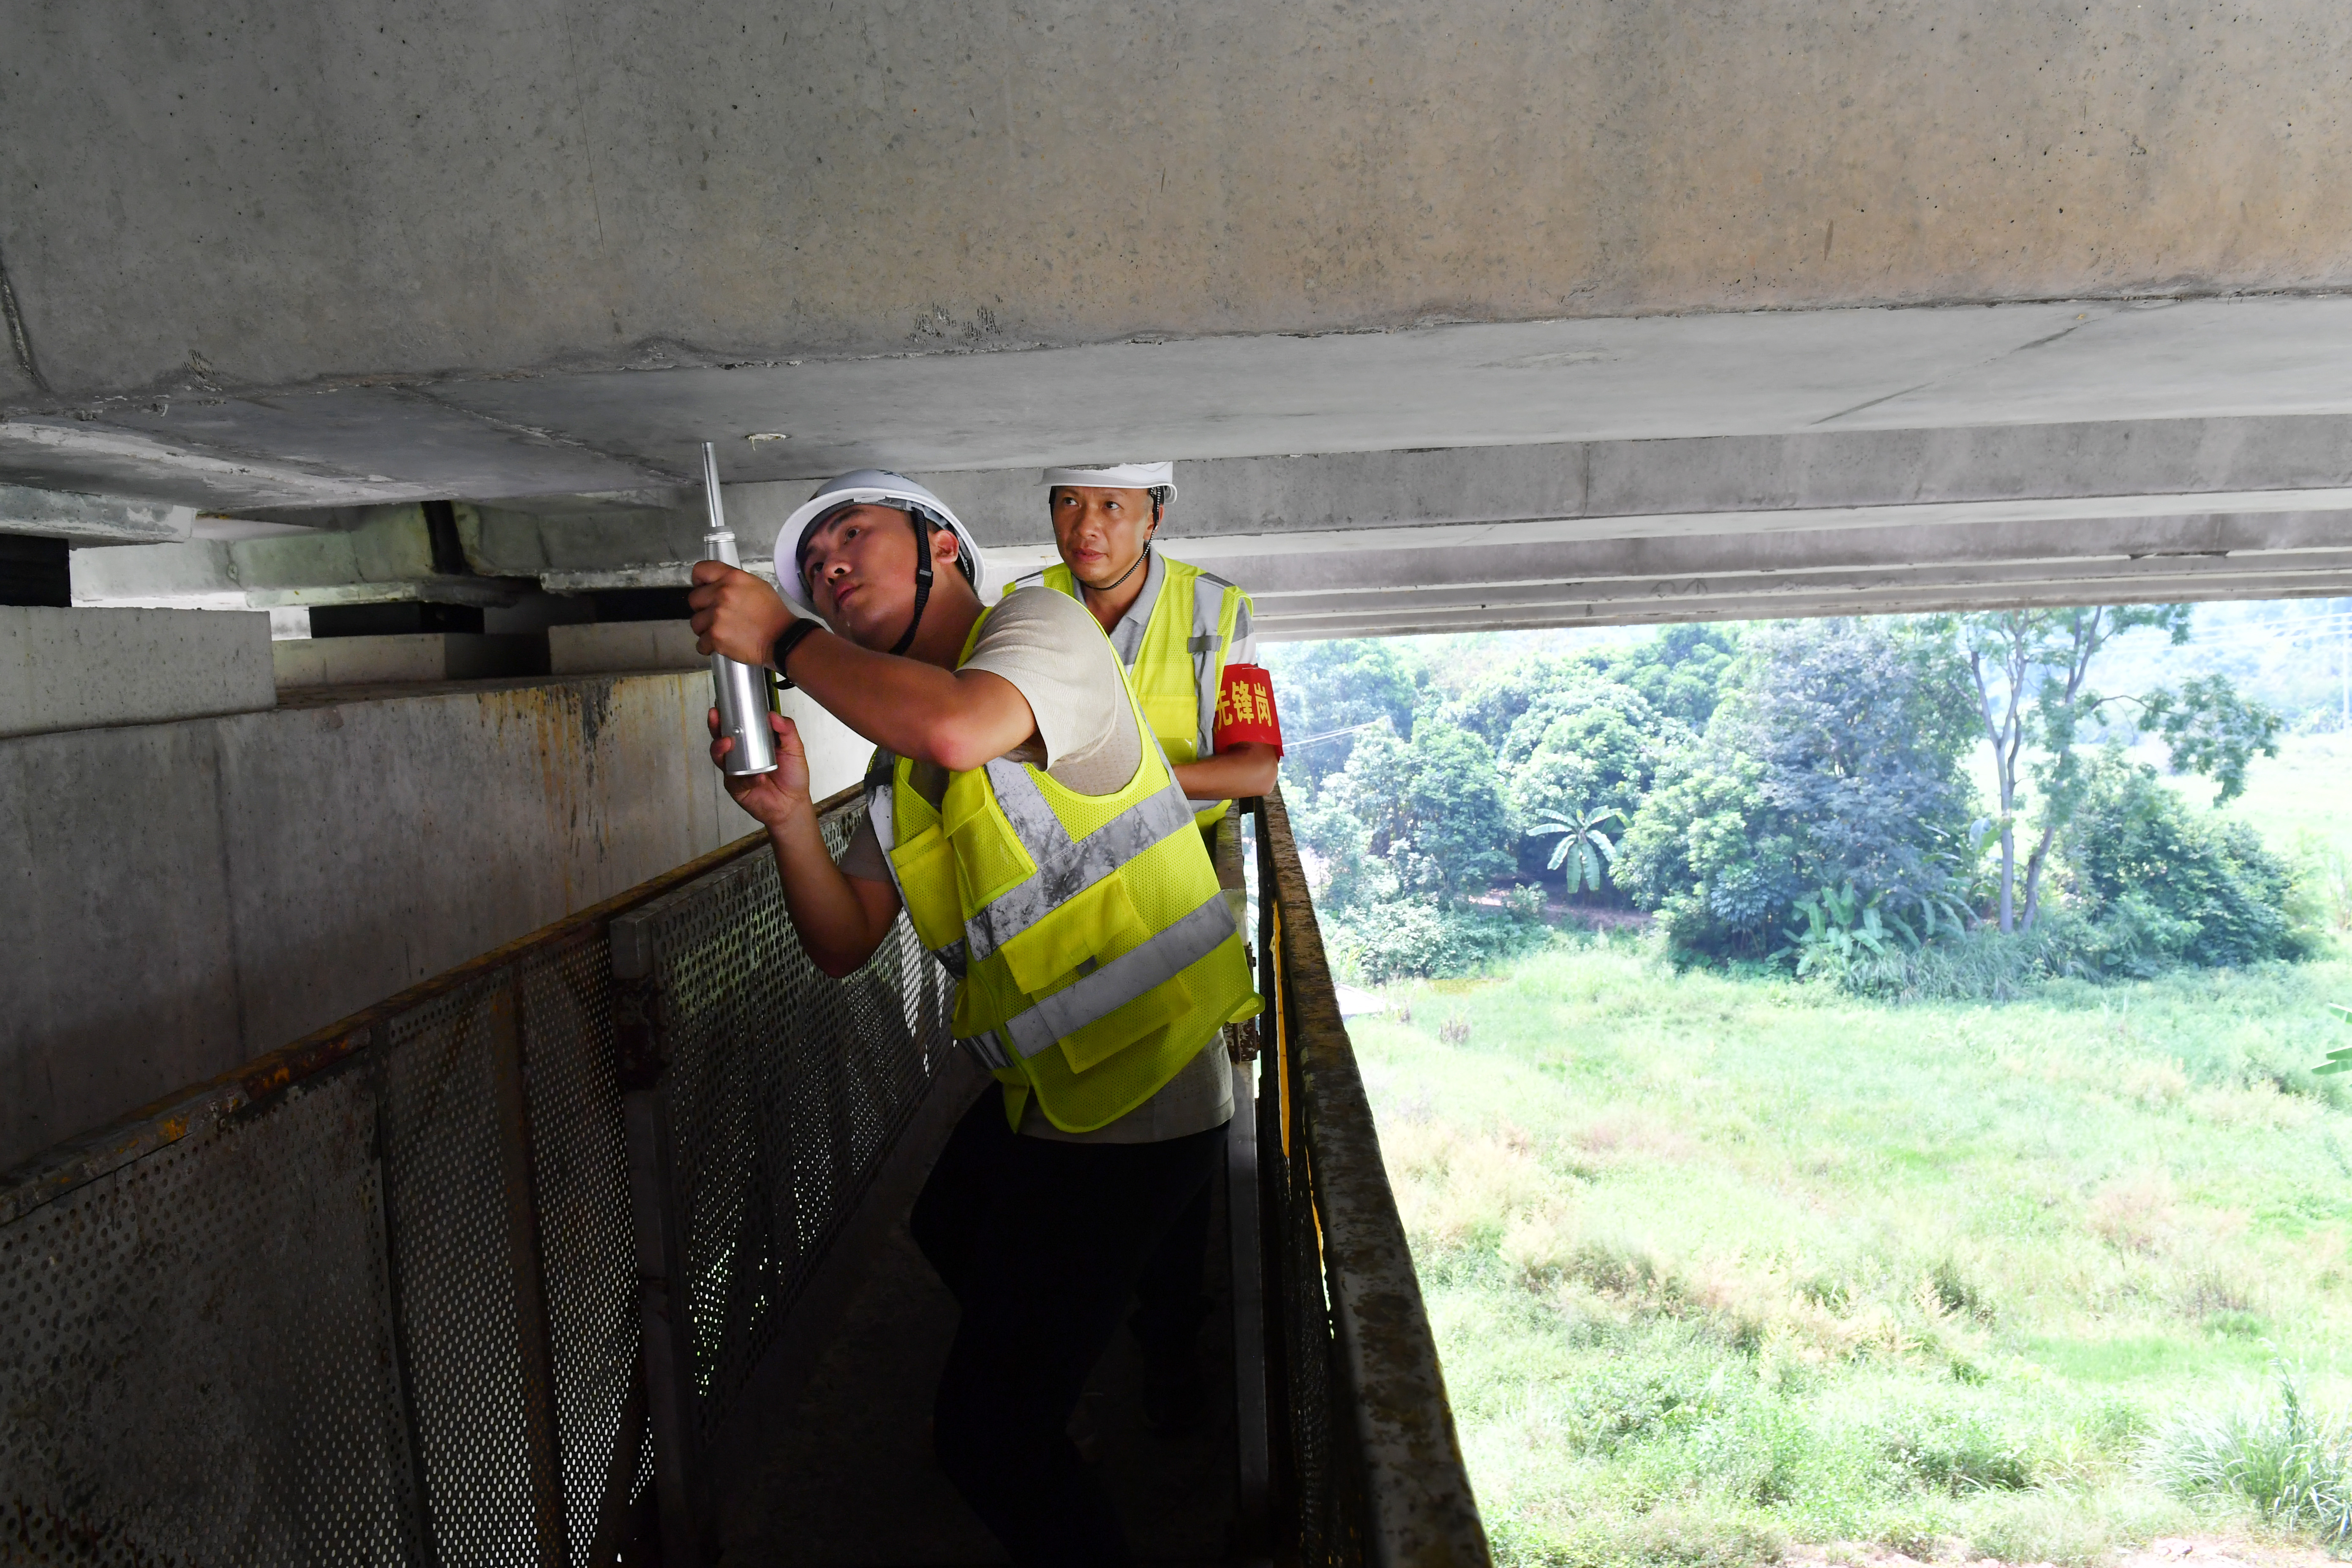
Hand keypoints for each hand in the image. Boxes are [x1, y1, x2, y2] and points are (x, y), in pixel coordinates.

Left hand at [688, 561, 793, 666]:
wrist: (782, 639)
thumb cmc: (773, 615)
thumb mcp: (757, 586)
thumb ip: (733, 583)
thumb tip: (718, 586)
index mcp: (732, 578)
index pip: (701, 570)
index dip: (698, 581)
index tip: (701, 588)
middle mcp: (722, 594)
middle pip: (694, 599)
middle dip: (703, 609)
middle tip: (717, 616)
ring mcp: (717, 616)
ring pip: (695, 623)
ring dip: (706, 629)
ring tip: (723, 631)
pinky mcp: (716, 636)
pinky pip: (700, 643)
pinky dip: (709, 646)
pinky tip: (722, 644)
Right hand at [709, 708, 813, 831]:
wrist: (792, 804)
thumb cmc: (792, 775)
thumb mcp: (794, 749)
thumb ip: (787, 730)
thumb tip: (773, 715)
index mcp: (753, 741)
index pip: (736, 724)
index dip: (727, 714)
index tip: (722, 704)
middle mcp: (740, 754)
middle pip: (720, 737)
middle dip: (715, 726)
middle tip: (717, 718)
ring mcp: (736, 769)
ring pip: (720, 757)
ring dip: (721, 748)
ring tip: (728, 743)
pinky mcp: (736, 786)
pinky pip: (735, 779)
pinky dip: (746, 778)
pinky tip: (758, 777)